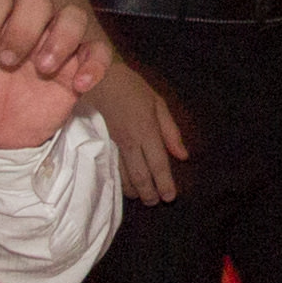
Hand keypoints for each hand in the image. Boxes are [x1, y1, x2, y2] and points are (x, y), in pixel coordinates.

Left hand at [0, 0, 110, 149]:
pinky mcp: (76, 68)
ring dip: (61, 38)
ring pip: (72, 16)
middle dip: (23, 29)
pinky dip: (94, 63)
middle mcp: (24, 24)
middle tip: (8, 63)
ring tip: (43, 70)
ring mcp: (54, 44)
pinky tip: (79, 84)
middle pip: (37, 0)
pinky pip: (98, 51)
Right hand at [90, 58, 190, 202]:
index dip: (165, 183)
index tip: (170, 197)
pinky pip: (113, 168)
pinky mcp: (103, 144)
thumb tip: (183, 156)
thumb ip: (171, 131)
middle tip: (155, 203)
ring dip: (134, 190)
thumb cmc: (132, 89)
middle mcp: (131, 141)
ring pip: (125, 175)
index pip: (158, 163)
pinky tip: (125, 186)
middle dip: (149, 193)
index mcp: (147, 130)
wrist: (99, 79)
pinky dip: (121, 180)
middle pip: (141, 174)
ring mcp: (114, 144)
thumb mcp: (158, 104)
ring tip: (142, 198)